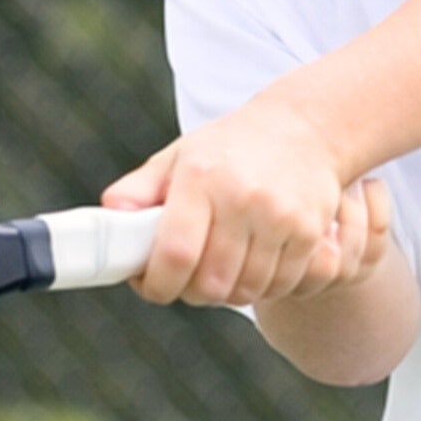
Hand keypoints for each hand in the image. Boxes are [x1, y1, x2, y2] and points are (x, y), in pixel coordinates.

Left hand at [100, 95, 361, 307]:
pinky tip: (256, 263)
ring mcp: (280, 217)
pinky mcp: (310, 233)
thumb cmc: (229, 149)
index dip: (158, 285)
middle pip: (211, 283)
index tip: (153, 286)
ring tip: (223, 268)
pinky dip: (265, 286)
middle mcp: (242, 198)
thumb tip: (110, 214)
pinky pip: (281, 286)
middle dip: (193, 293)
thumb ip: (140, 189)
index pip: (175, 254)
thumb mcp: (180, 157)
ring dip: (230, 292)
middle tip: (188, 279)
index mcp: (201, 178)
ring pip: (247, 291)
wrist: (304, 127)